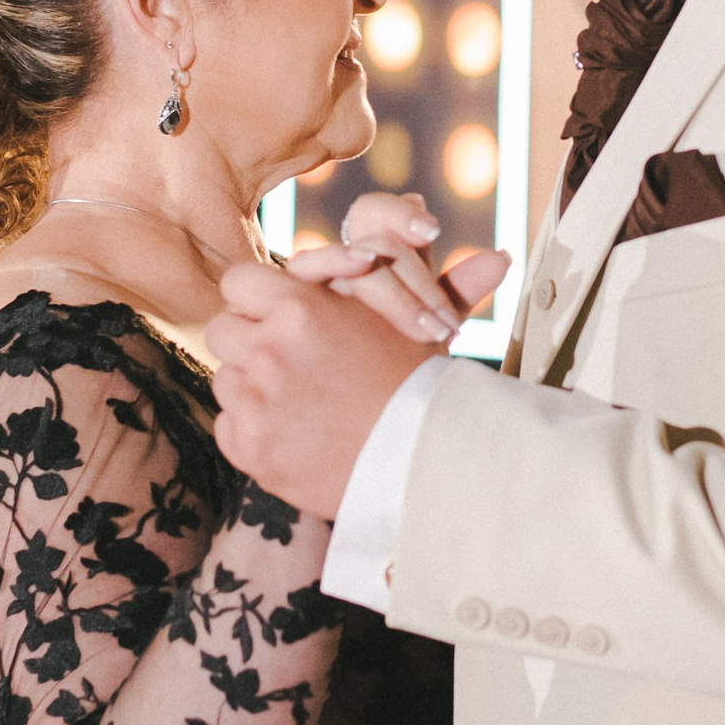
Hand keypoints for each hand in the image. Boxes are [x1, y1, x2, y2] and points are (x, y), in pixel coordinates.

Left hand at [212, 254, 495, 516]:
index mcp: (303, 309)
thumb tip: (501, 257)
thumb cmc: (424, 391)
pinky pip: (229, 424)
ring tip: (298, 402)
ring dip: (252, 387)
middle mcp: (271, 349)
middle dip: (249, 342)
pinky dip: (253, 430)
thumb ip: (437, 286)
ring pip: (226, 378)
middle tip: (284, 361)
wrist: (420, 468)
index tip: (277, 315)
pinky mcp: (248, 446)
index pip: (239, 282)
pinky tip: (294, 434)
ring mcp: (255, 400)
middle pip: (223, 330)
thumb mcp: (423, 331)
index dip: (256, 297)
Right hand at [282, 191, 487, 345]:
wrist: (340, 395)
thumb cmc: (384, 354)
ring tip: (429, 331)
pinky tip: (358, 280)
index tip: (431, 230)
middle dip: (416, 281)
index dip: (401, 213)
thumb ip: (456, 290)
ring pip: (338, 262)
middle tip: (447, 325)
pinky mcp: (282, 303)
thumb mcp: (423, 323)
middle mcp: (339, 259)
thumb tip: (503, 257)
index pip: (377, 212)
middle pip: (372, 242)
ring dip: (393, 297)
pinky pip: (299, 278)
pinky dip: (331, 274)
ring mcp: (309, 282)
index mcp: (370, 250)